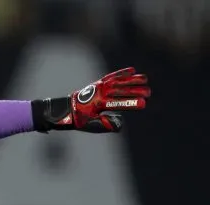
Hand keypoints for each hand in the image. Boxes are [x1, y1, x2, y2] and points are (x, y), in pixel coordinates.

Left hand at [32, 67, 149, 133]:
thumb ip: (104, 125)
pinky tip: (132, 70)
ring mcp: (99, 87)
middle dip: (136, 91)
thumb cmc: (77, 120)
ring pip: (119, 81)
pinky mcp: (98, 83)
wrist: (64, 109)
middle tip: (149, 92)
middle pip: (122, 90)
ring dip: (133, 79)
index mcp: (99, 104)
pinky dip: (122, 73)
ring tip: (146, 78)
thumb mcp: (90, 125)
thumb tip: (118, 125)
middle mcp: (100, 93)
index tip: (144, 104)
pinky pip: (112, 77)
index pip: (119, 103)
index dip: (132, 103)